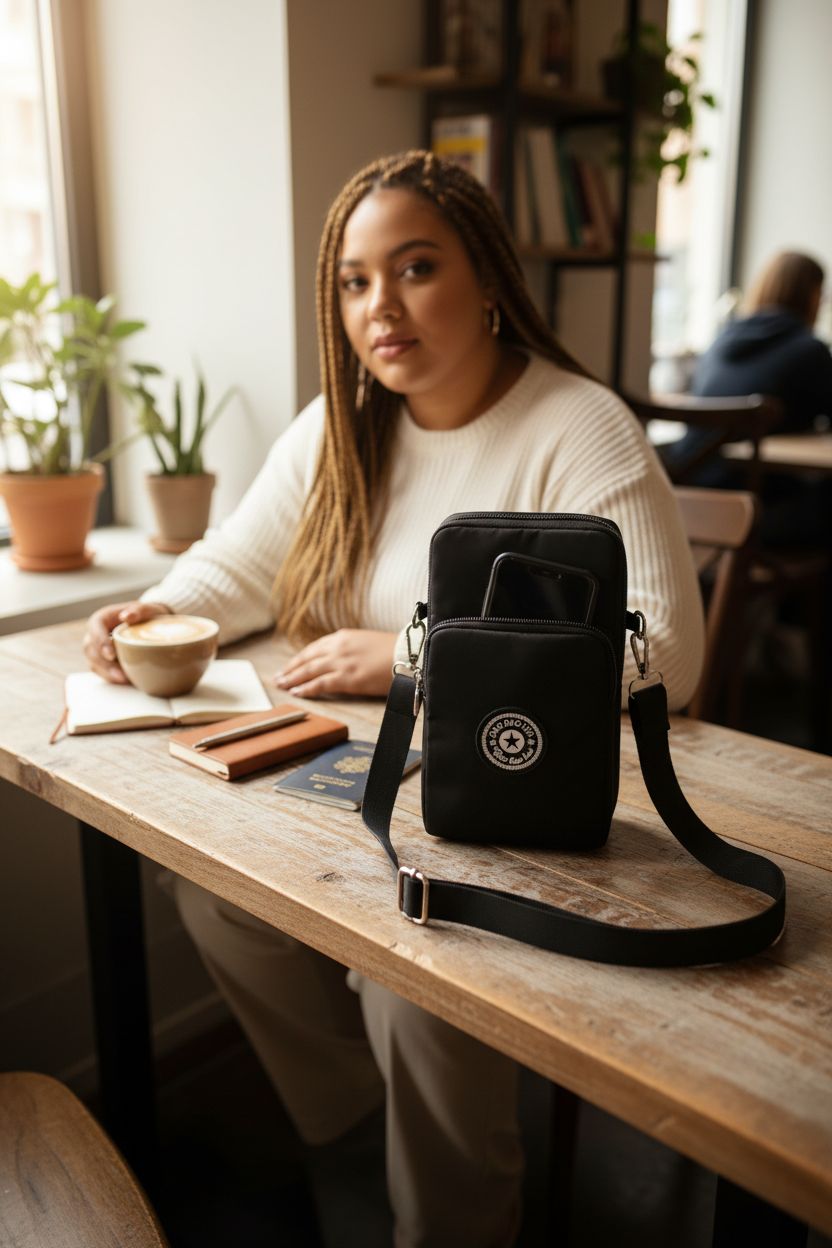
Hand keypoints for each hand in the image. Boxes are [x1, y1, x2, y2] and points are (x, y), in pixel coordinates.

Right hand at [83, 600, 171, 683]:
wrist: (150, 624)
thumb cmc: (147, 615)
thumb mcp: (146, 609)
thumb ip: (138, 610)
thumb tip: (127, 616)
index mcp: (101, 618)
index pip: (95, 628)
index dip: (100, 642)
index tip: (111, 655)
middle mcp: (95, 634)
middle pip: (90, 649)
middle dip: (104, 663)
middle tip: (120, 674)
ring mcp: (97, 649)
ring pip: (94, 663)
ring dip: (108, 673)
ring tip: (124, 680)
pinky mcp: (103, 662)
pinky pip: (102, 671)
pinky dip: (112, 677)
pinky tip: (126, 681)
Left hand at [274, 629, 396, 697]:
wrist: (409, 654)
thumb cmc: (392, 650)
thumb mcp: (366, 642)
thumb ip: (350, 648)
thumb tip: (341, 659)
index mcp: (342, 637)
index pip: (313, 648)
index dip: (299, 658)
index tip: (290, 665)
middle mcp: (337, 647)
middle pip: (306, 659)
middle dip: (290, 668)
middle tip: (278, 677)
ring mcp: (340, 662)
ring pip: (308, 671)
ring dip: (292, 678)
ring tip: (281, 686)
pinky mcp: (346, 678)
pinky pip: (319, 684)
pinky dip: (306, 688)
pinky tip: (296, 692)